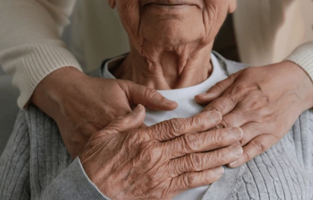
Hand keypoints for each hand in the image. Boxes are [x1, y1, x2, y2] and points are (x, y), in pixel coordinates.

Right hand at [31, 67, 177, 157]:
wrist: (64, 94)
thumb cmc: (97, 90)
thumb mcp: (125, 87)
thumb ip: (150, 96)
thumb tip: (173, 105)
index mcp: (125, 118)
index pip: (149, 137)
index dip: (160, 144)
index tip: (168, 148)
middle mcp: (110, 133)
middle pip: (134, 153)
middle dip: (149, 159)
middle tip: (155, 162)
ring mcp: (93, 144)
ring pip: (117, 163)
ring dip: (129, 167)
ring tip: (138, 169)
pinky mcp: (80, 152)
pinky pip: (97, 167)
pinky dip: (107, 169)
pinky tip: (117, 173)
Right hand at [80, 105, 242, 199]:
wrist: (89, 192)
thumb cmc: (95, 162)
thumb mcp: (105, 133)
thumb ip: (127, 120)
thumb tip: (143, 110)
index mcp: (143, 138)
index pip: (178, 126)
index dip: (200, 120)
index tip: (216, 115)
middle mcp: (155, 155)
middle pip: (192, 142)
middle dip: (218, 136)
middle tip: (236, 130)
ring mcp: (159, 174)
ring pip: (194, 162)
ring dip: (218, 155)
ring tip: (236, 149)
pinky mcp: (161, 192)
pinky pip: (187, 183)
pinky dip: (204, 177)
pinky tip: (218, 171)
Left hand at [195, 61, 312, 166]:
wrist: (297, 83)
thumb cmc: (265, 78)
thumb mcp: (241, 75)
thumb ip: (218, 88)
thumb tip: (198, 99)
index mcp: (240, 92)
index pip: (215, 109)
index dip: (199, 120)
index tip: (188, 129)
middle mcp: (251, 108)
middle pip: (223, 125)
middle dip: (206, 136)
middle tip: (191, 145)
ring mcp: (263, 122)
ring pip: (238, 138)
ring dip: (221, 148)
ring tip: (205, 157)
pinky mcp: (274, 133)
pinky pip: (256, 147)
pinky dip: (243, 156)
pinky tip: (230, 162)